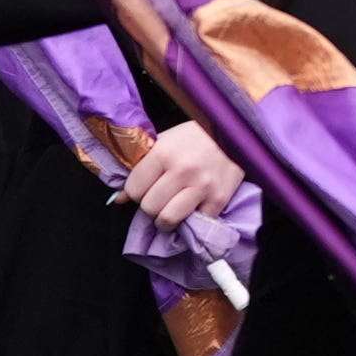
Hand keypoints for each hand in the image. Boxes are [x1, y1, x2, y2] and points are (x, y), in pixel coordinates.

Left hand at [118, 121, 244, 229]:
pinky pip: (193, 223)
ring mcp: (202, 186)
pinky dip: (190, 220)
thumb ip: (141, 167)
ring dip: (165, 220)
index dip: (136, 191)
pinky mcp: (218, 200)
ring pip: (167, 220)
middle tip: (159, 198)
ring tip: (170, 210)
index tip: (144, 188)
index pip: (134, 189)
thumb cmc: (196, 136)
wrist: (236, 133)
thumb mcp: (165, 142)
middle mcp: (183, 170)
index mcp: (165, 152)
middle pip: (148, 207)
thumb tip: (119, 199)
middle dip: (150, 205)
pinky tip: (191, 208)